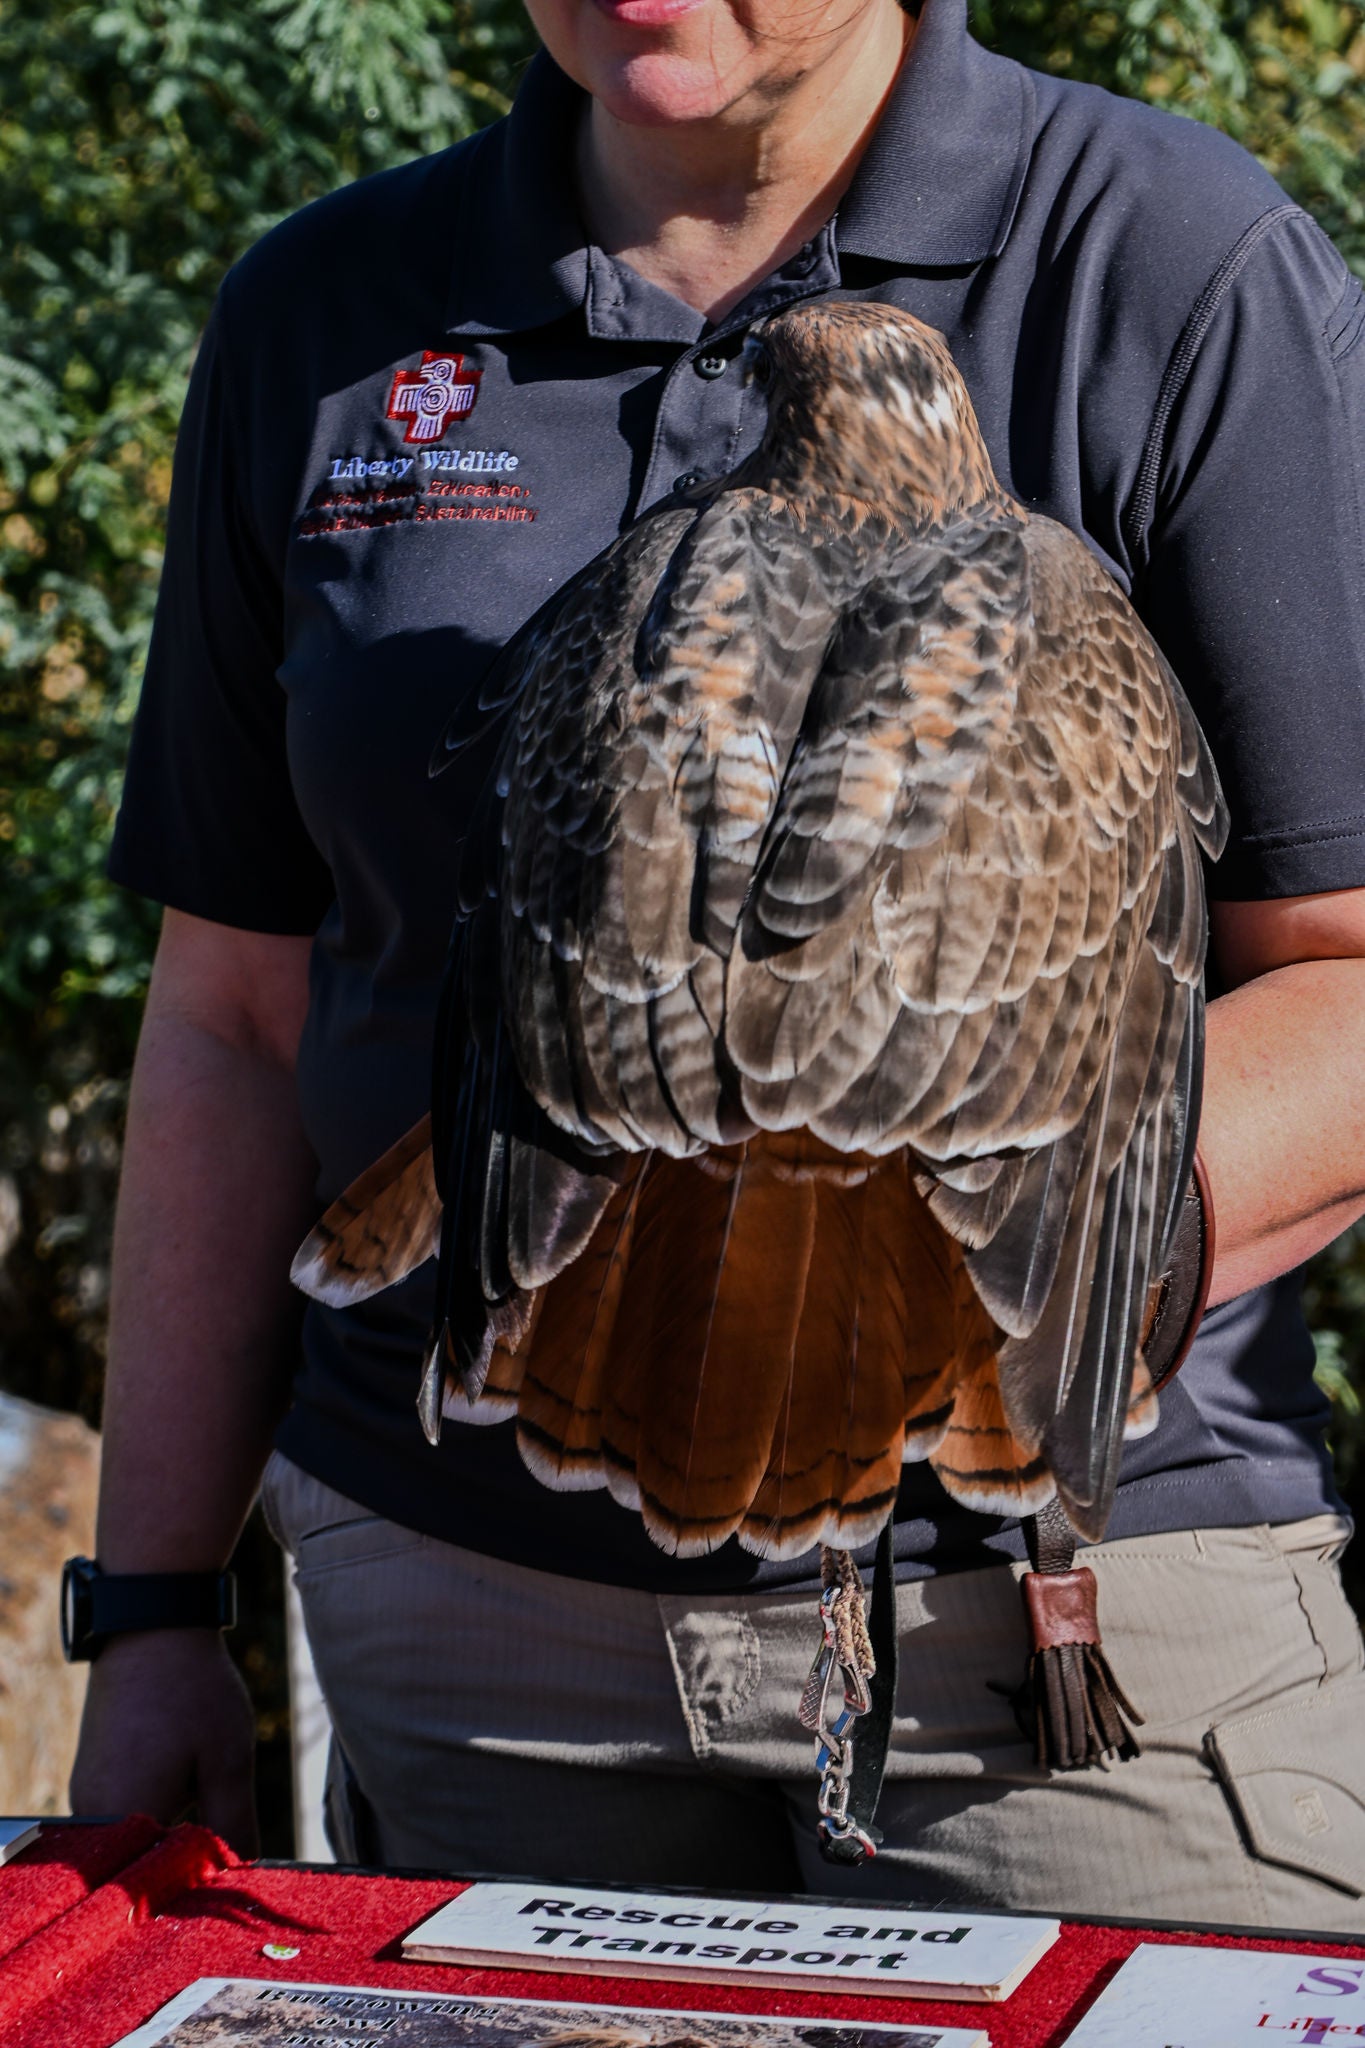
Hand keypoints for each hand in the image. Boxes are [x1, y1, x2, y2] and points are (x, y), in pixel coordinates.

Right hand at [69, 1629, 259, 1855]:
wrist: (152, 1624)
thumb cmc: (193, 1691)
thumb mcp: (227, 1761)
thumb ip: (234, 1826)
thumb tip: (243, 1873)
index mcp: (123, 1822)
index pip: (162, 1882)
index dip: (203, 1876)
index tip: (233, 1858)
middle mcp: (92, 1818)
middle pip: (146, 1861)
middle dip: (188, 1848)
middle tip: (221, 1810)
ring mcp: (87, 1796)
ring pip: (140, 1833)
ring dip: (175, 1821)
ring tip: (199, 1774)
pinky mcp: (91, 1776)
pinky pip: (127, 1809)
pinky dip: (159, 1801)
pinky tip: (182, 1766)